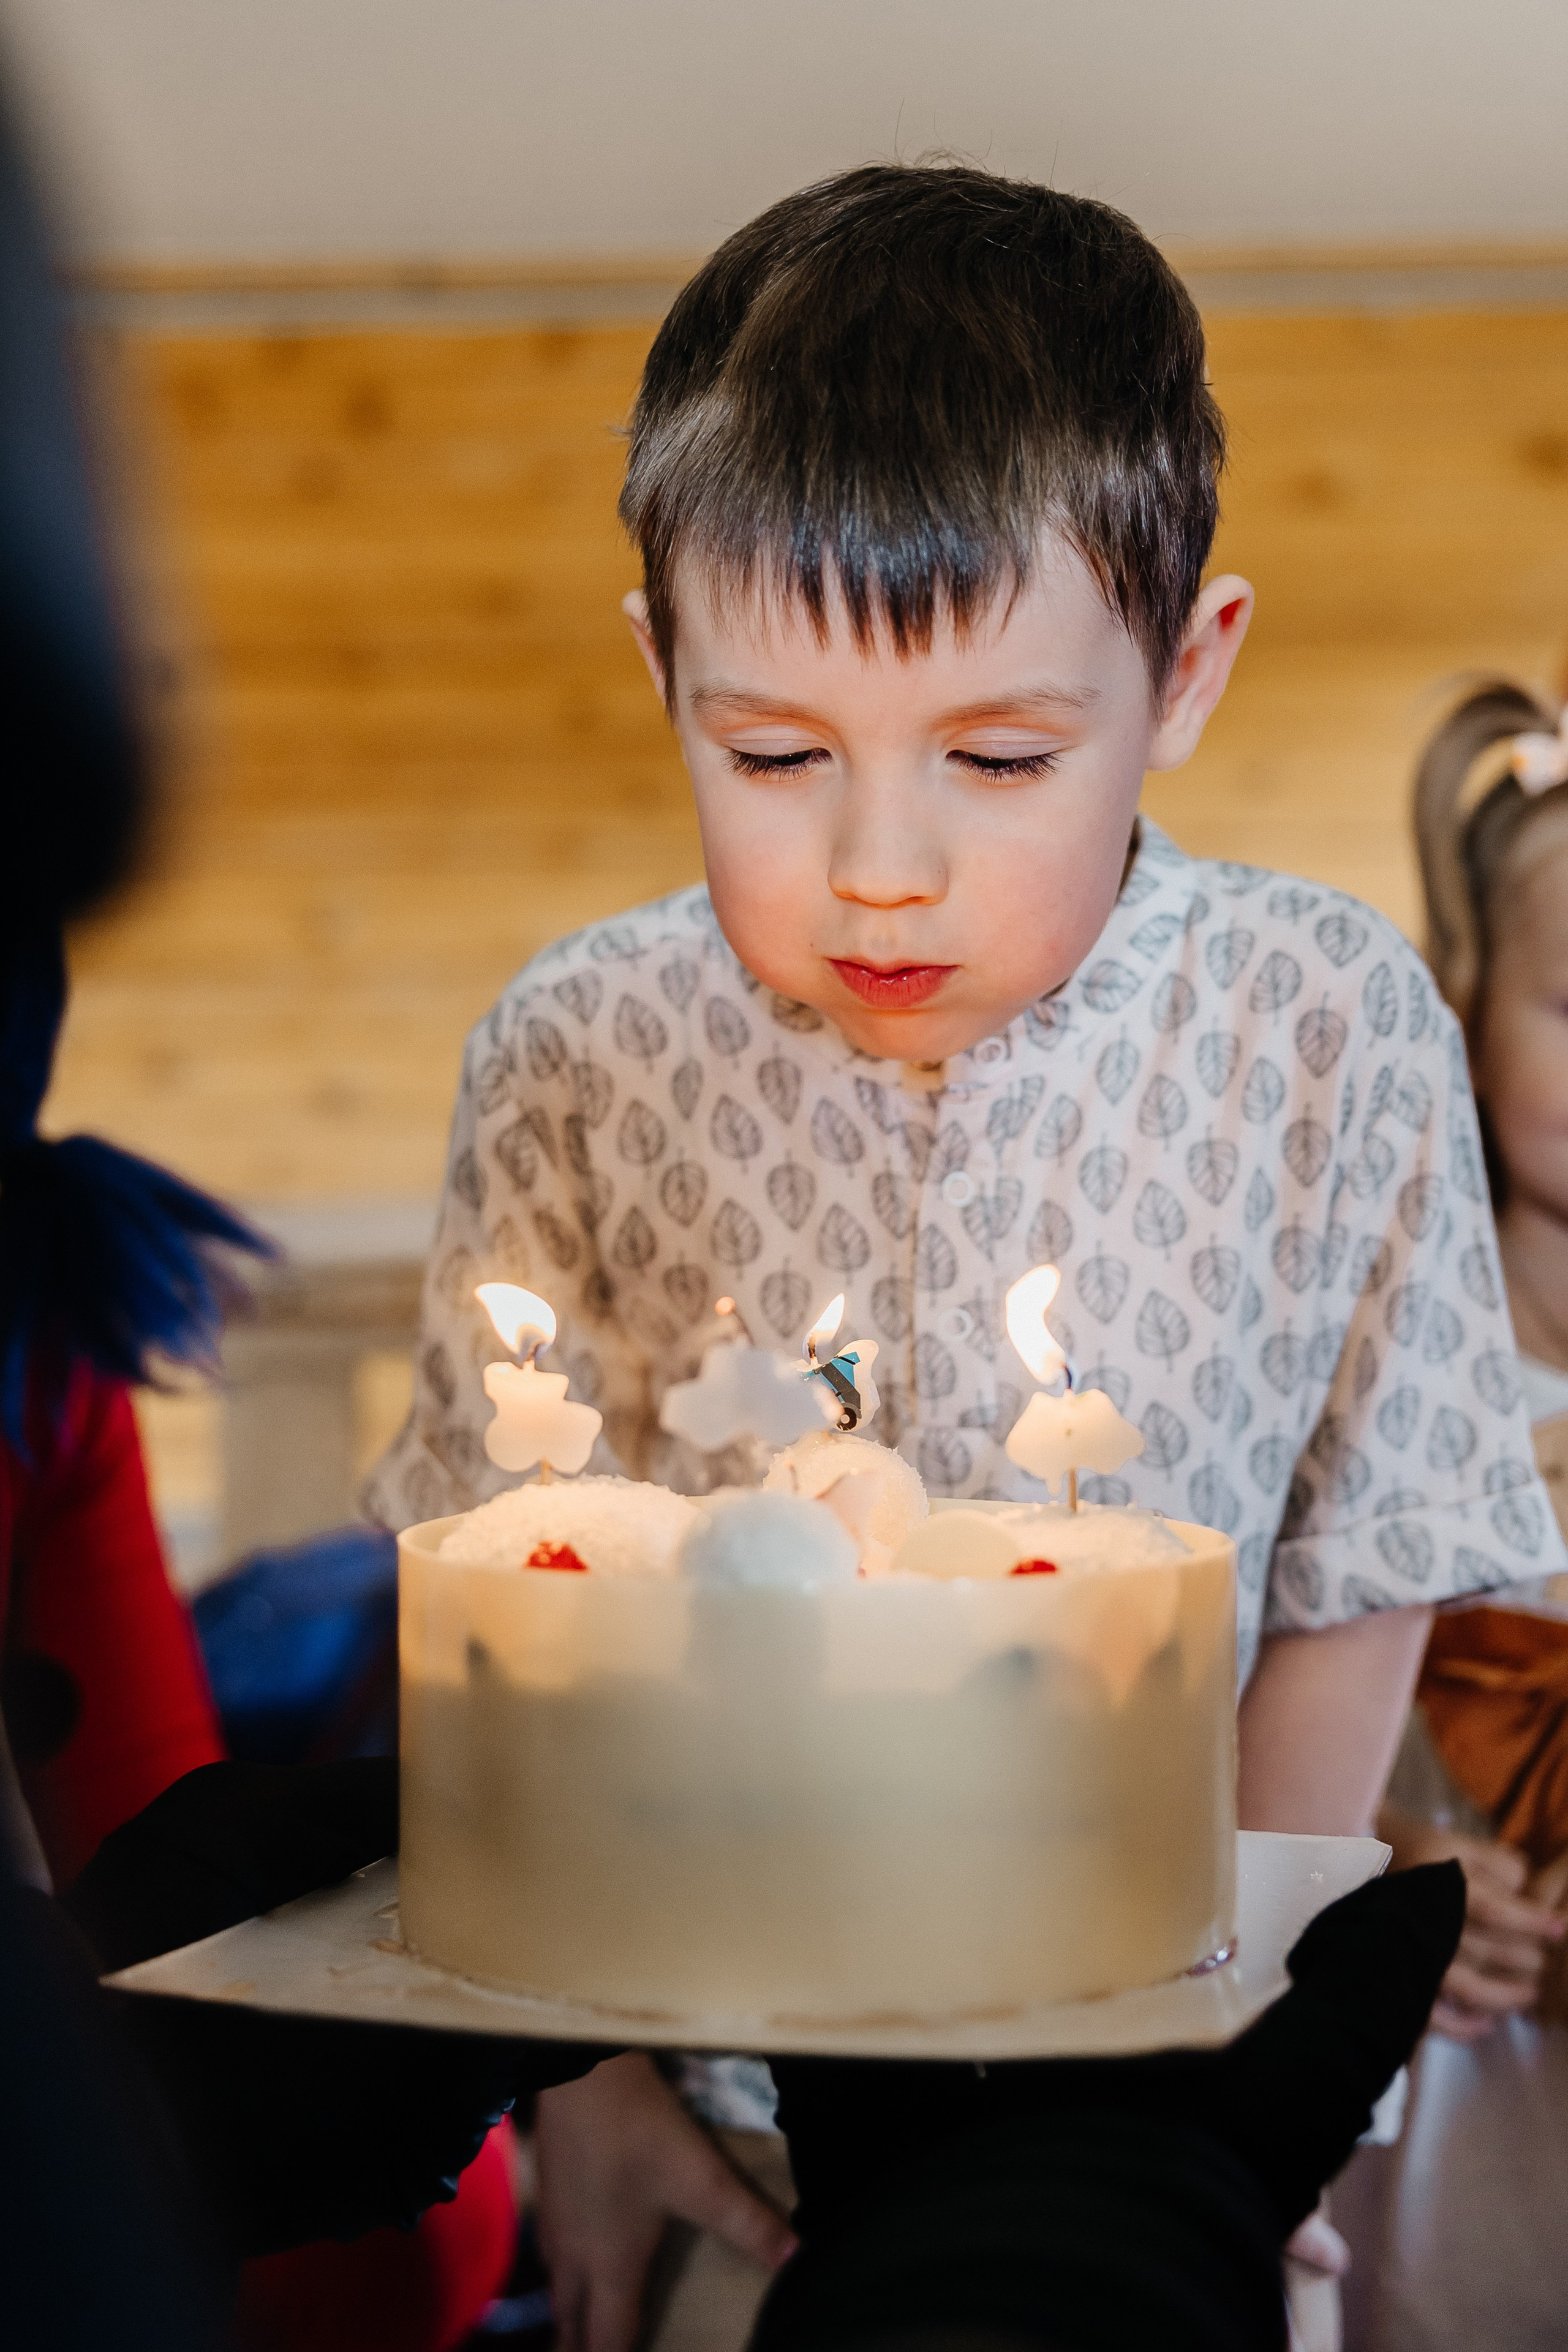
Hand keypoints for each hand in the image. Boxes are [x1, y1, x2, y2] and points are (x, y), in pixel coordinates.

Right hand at [535, 2051, 796, 2351]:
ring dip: (574, 2317)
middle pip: (572, 2326)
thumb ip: (748, 2221)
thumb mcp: (702, 2177)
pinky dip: (567, 2278)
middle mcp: (575, 2258)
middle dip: (586, 2348)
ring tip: (593, 2324)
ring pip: (559, 2293)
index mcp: (610, 2267)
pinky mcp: (548, 2193)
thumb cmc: (640, 2130)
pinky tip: (582, 2257)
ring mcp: (555, 2225)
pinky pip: (553, 2258)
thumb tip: (795, 2259)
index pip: (607, 2342)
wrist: (583, 2071)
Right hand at [1378, 1808, 1564, 2039]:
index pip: (1494, 1909)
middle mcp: (1426, 1923)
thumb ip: (1500, 1865)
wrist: (1354, 1870)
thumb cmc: (1418, 1858)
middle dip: (1527, 1959)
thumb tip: (1529, 1898)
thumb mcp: (1458, 1846)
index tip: (1561, 1929)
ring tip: (1530, 1994)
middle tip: (1544, 1961)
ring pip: (1470, 1988)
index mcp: (1439, 1885)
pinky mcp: (1400, 1982)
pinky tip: (1487, 2025)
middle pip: (1490, 1950)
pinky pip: (1434, 2018)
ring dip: (1507, 1996)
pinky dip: (1464, 2027)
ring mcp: (1412, 1957)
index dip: (1531, 1921)